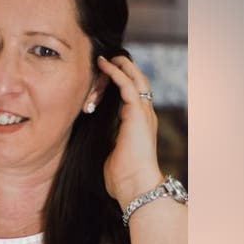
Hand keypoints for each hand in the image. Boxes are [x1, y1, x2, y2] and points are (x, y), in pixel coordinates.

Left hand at [97, 55, 164, 208]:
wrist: (135, 185)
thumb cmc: (123, 178)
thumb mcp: (112, 154)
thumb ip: (109, 143)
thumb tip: (98, 142)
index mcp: (140, 125)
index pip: (135, 97)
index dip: (124, 83)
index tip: (110, 75)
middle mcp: (145, 116)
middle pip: (139, 83)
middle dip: (127, 69)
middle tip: (111, 59)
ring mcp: (143, 113)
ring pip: (135, 80)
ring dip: (122, 66)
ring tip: (108, 57)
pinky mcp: (137, 113)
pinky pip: (127, 85)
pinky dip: (116, 72)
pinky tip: (105, 65)